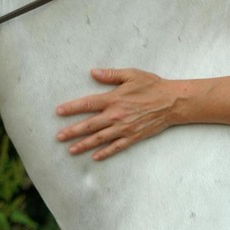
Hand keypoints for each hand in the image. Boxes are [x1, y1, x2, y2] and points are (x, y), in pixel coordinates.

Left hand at [55, 68, 178, 159]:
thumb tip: (93, 73)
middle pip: (89, 125)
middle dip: (72, 131)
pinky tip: (95, 157)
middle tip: (58, 137)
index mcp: (113, 99)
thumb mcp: (131, 75)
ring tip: (70, 150)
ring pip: (99, 139)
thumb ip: (111, 75)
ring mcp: (124, 128)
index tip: (59, 112)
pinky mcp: (133, 137)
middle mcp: (116, 115)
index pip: (87, 104)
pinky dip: (105, 153)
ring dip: (84, 145)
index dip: (71, 108)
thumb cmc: (152, 86)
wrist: (172, 102)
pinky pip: (116, 147)